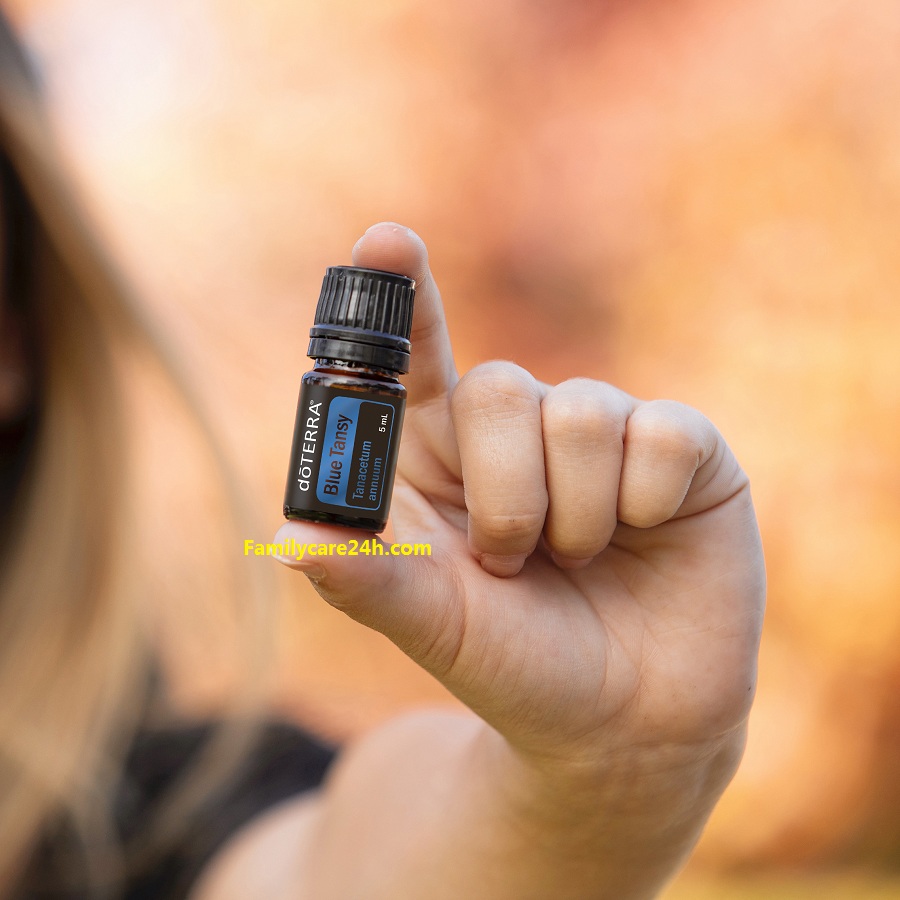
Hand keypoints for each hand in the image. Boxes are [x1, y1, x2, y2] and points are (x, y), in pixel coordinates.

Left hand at [275, 222, 764, 773]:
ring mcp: (604, 432)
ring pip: (581, 412)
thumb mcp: (436, 629)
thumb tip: (290, 537)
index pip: (414, 357)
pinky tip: (647, 534)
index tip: (382, 242)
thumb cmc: (516, 665)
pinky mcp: (682, 448)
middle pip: (500, 388)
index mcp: (443, 456)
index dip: (398, 298)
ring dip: (574, 516)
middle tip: (516, 565)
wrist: (623, 721)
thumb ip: (371, 580)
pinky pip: (662, 434)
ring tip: (581, 564)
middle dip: (506, 498)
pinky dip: (645, 504)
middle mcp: (521, 430)